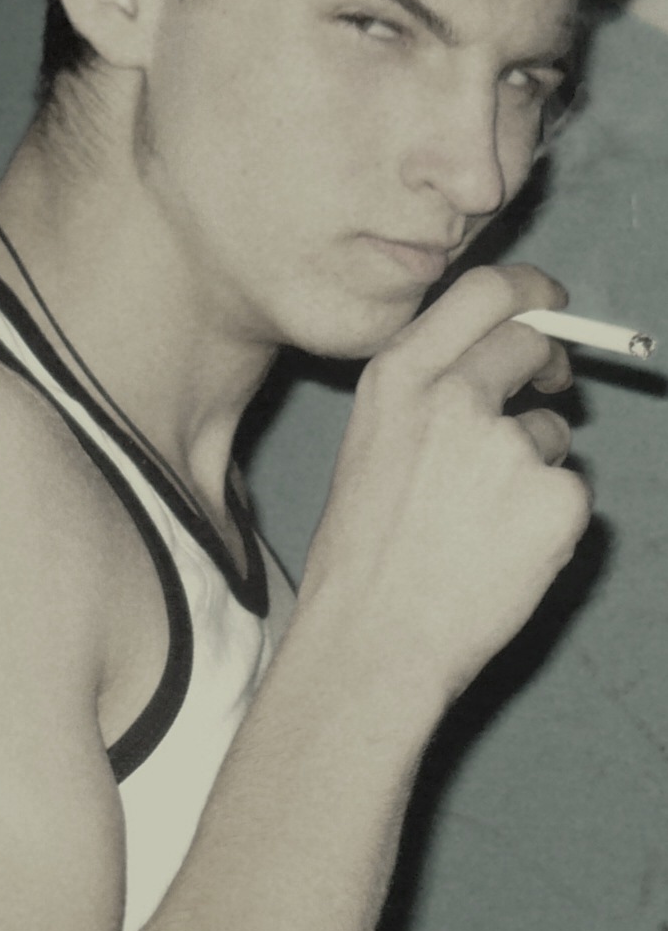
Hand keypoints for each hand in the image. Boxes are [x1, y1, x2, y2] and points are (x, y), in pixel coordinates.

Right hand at [301, 265, 591, 705]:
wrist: (373, 640)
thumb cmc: (362, 558)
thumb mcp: (370, 444)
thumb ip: (425, 395)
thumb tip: (490, 367)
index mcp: (399, 378)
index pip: (483, 291)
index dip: (526, 290)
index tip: (544, 302)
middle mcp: (455, 397)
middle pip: (528, 343)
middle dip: (547, 362)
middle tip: (550, 387)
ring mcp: (510, 446)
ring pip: (553, 433)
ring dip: (536, 466)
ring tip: (481, 525)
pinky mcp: (557, 498)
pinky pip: (569, 494)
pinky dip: (548, 521)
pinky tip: (501, 555)